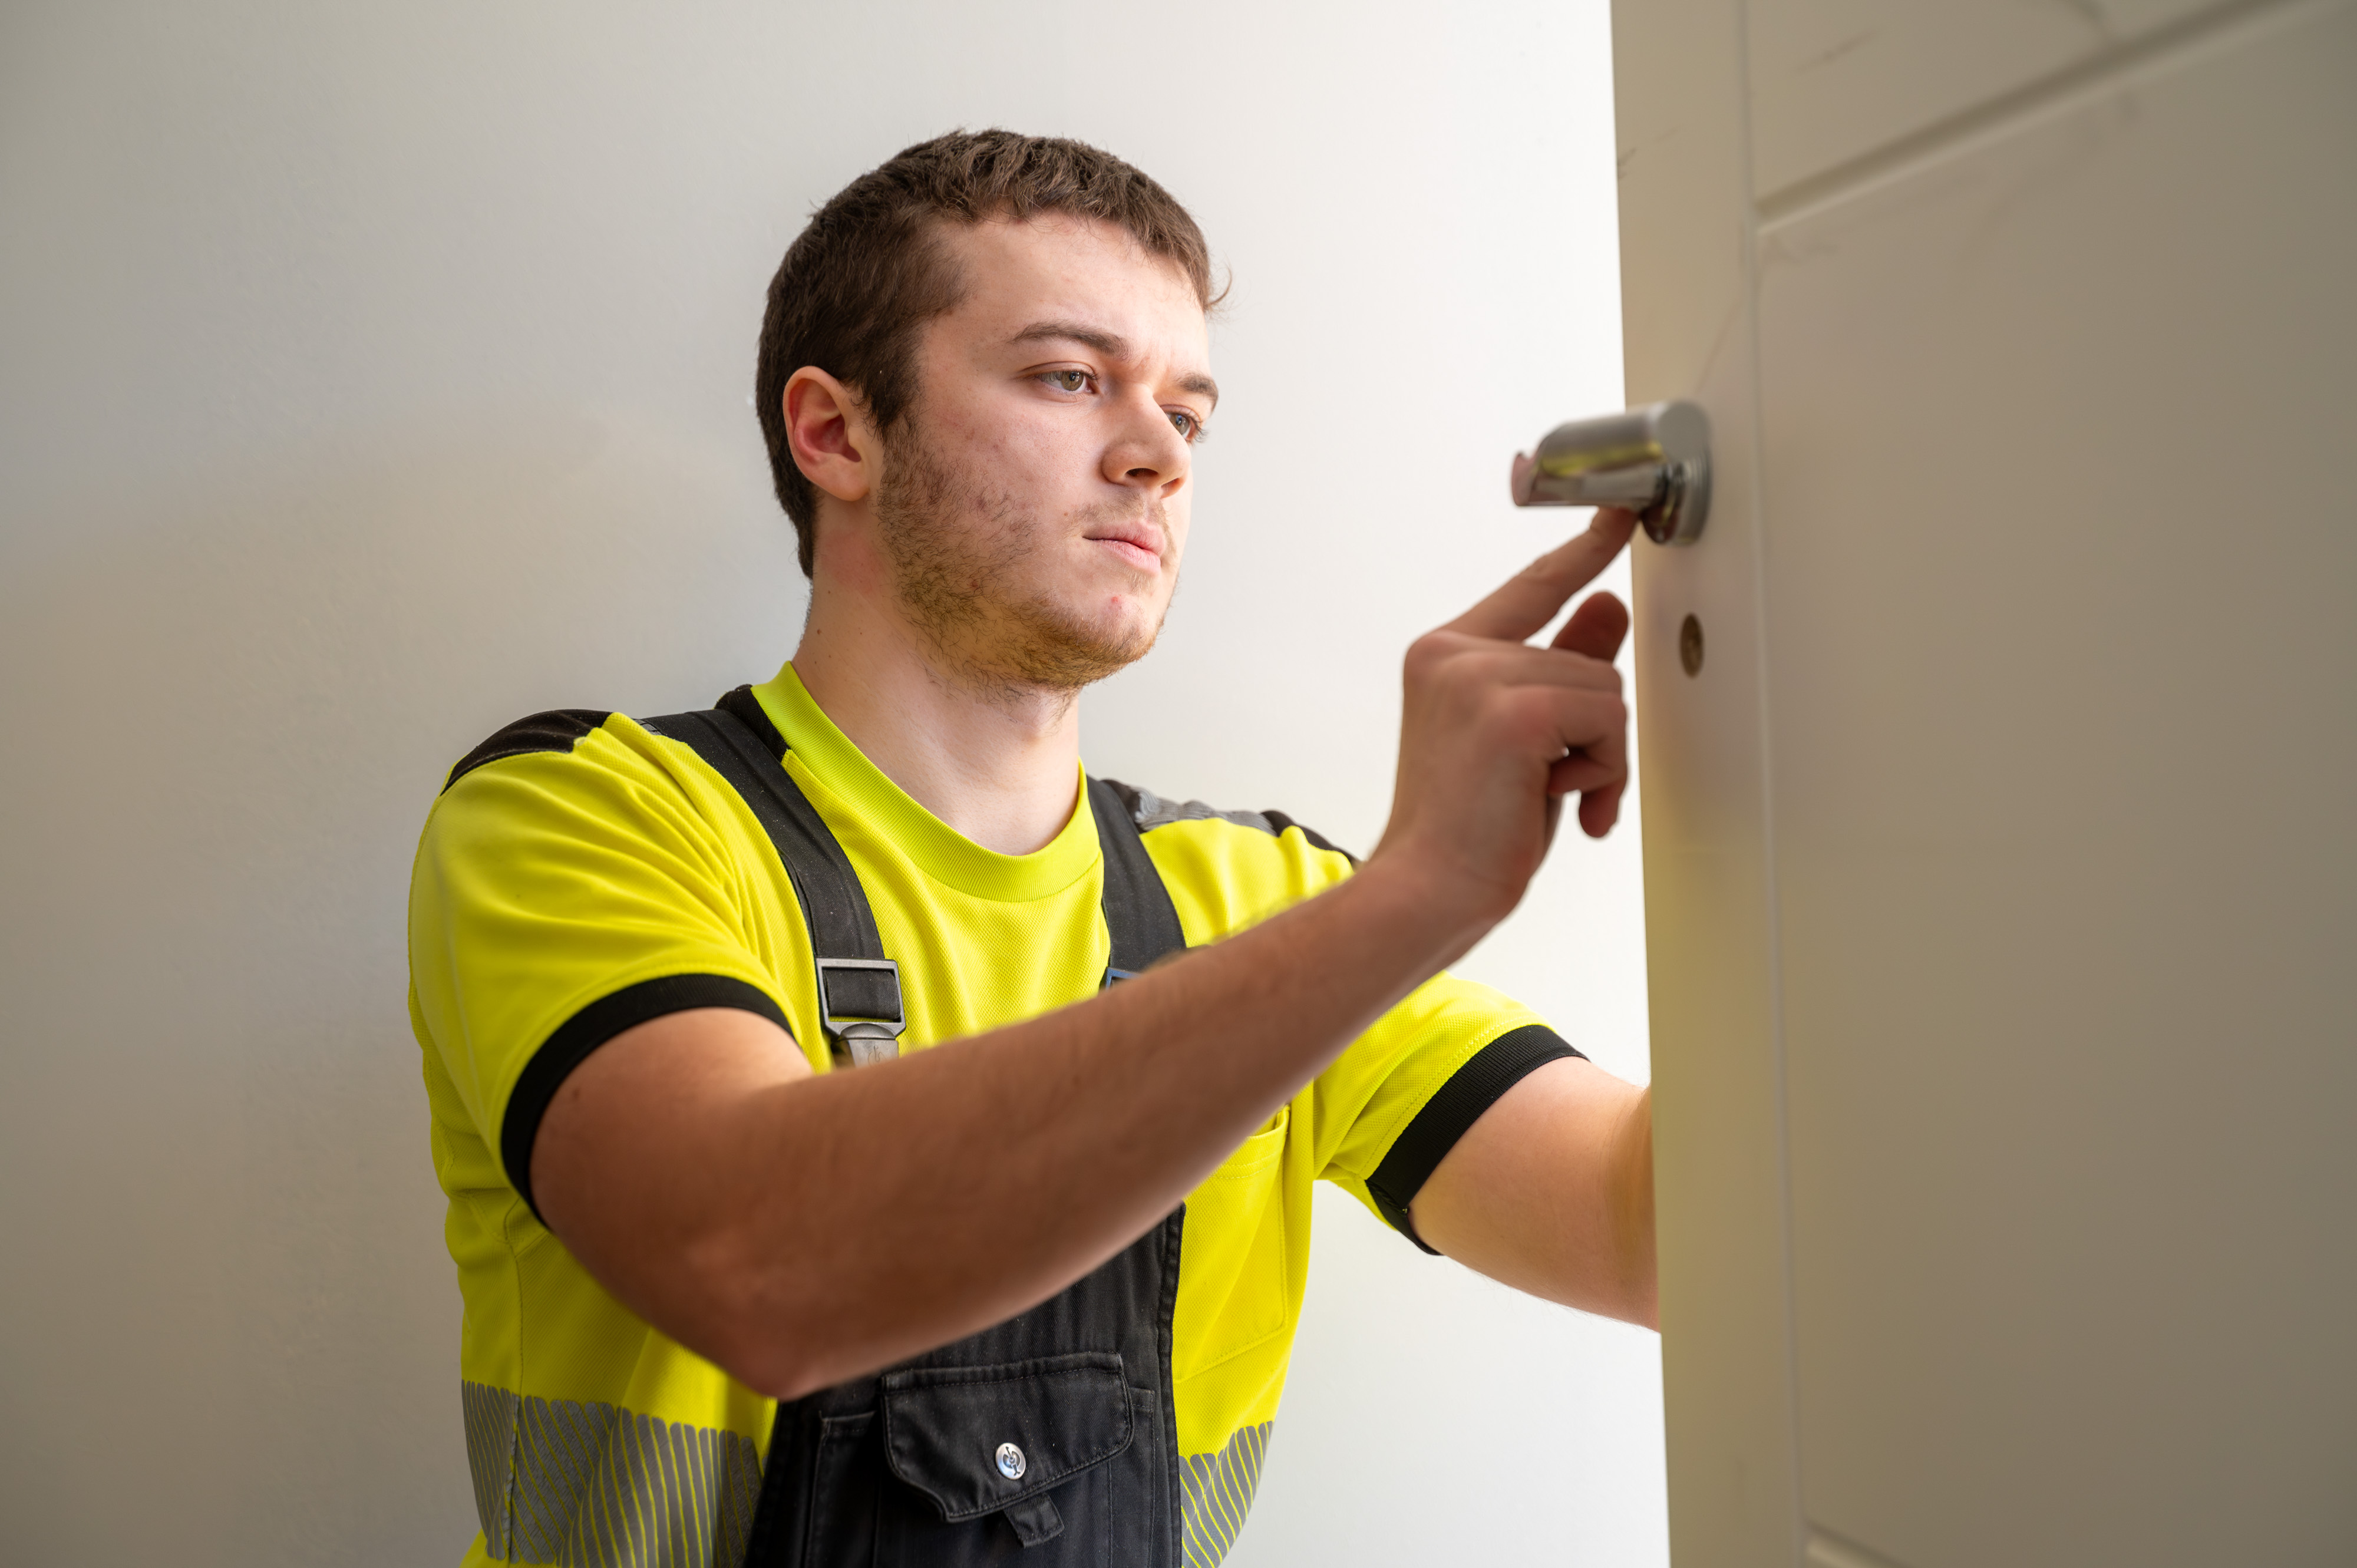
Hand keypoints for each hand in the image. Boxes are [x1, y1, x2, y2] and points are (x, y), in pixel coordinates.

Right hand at [1370, 508, 1634, 933]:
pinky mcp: (1514, 710)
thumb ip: (1560, 669)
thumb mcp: (1523, 739)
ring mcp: (1481, 676)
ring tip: (1550, 796)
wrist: (1425, 888)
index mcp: (1446, 655)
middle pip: (1588, 659)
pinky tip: (1557, 800)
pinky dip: (1602, 770)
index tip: (1617, 515)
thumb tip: (1608, 607)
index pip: (1531, 587)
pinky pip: (1607, 719)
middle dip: (1593, 732)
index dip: (1583, 551)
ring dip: (1600, 757)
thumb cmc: (1466, 830)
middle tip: (1556, 787)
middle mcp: (1457, 654)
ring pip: (1605, 691)